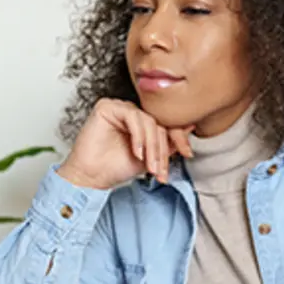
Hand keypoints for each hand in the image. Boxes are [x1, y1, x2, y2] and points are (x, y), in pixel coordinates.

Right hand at [57, 99, 194, 188]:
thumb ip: (167, 144)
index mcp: (141, 123)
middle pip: (159, 123)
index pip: (165, 124)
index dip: (178, 137)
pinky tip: (136, 152)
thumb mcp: (150, 158)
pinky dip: (138, 136)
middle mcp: (131, 113)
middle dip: (162, 149)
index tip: (187, 153)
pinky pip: (132, 116)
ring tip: (148, 165)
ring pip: (148, 121)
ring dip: (152, 146)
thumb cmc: (114, 168)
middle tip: (160, 169)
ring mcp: (119, 108)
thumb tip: (190, 127)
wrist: (92, 177)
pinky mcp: (107, 107)